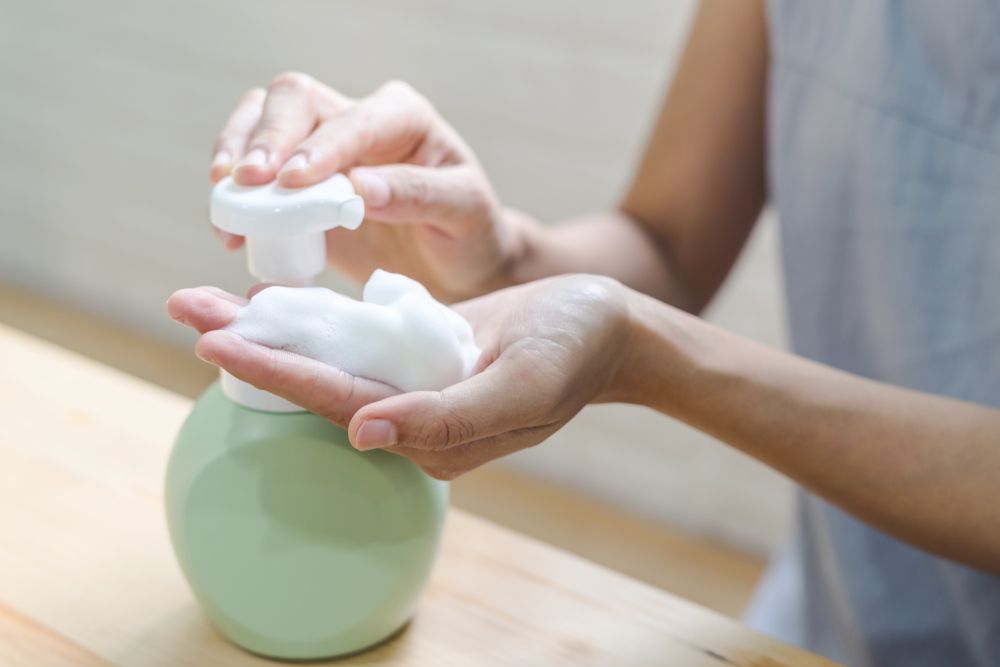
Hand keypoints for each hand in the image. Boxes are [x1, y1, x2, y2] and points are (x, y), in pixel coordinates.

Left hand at [166, 275, 631, 478]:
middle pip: (317, 382)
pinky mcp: (417, 353)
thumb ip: (448, 417)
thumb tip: (364, 433)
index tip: (215, 341)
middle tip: (184, 306)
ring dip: (268, 327)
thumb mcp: (524, 385)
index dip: (278, 374)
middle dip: (251, 346)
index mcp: (433, 430)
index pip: (341, 402)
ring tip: (205, 298)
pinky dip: (311, 319)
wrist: (608, 326)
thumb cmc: (576, 351)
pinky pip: (354, 338)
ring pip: (327, 357)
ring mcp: (412, 383)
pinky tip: (271, 300)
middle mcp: (412, 413)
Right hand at [209, 73, 519, 300]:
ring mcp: (319, 147)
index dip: (321, 147)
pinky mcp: (294, 184)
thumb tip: (361, 188)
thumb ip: (418, 196)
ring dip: (235, 155)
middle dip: (266, 139)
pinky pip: (252, 171)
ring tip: (225, 200)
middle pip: (294, 101)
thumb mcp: (464, 213)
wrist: (454, 265)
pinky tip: (229, 224)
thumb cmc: (467, 232)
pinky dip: (233, 193)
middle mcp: (356, 121)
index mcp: (403, 118)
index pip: (353, 120)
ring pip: (260, 120)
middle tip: (246, 181)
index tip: (295, 181)